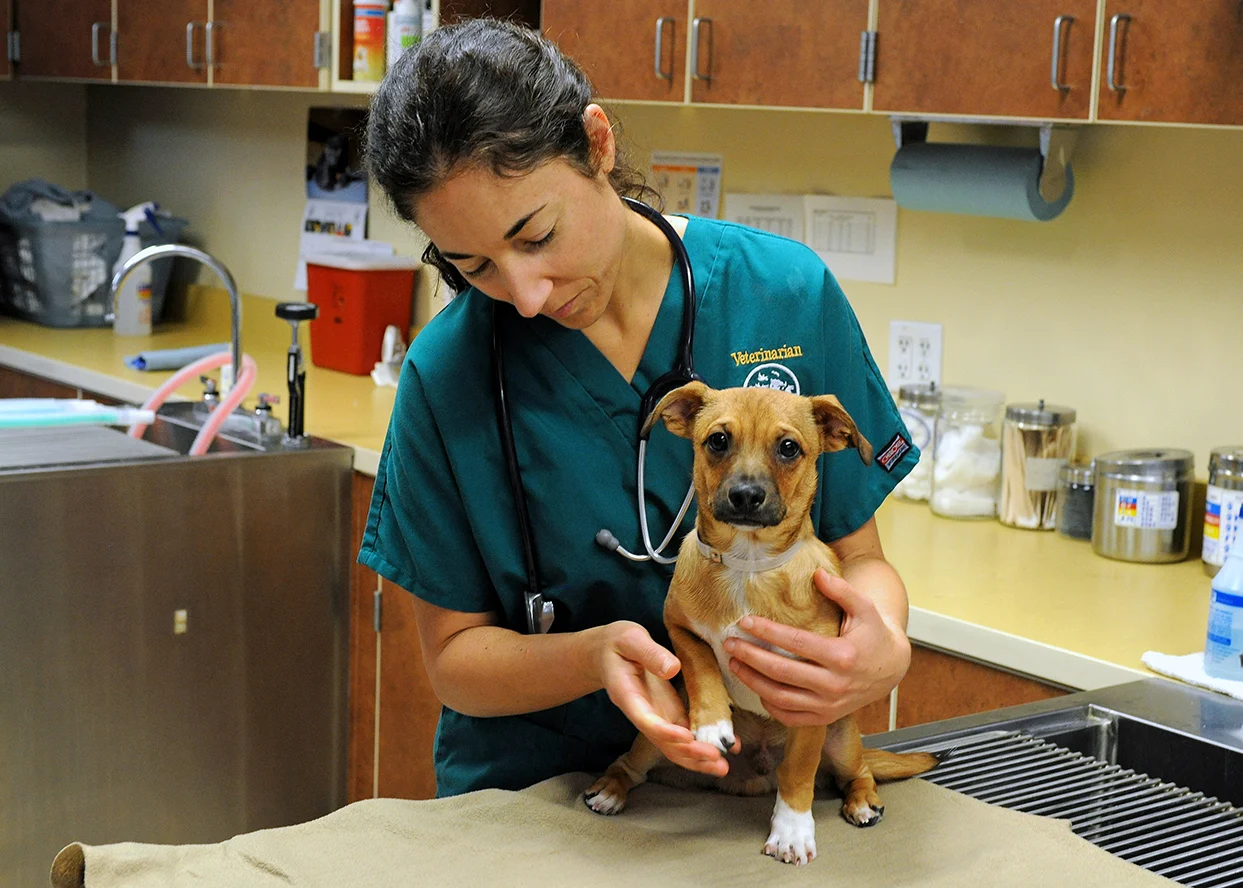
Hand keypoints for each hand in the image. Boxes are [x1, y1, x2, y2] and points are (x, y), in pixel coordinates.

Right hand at [596, 621, 733, 776]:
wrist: (608, 652)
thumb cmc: (618, 643)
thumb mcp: (630, 639)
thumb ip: (649, 653)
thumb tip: (672, 669)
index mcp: (628, 697)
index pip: (646, 721)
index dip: (665, 732)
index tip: (687, 737)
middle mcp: (643, 713)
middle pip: (663, 742)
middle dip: (689, 753)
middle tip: (716, 759)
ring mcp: (657, 715)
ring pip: (674, 745)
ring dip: (697, 758)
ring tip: (723, 766)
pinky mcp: (668, 711)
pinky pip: (684, 733)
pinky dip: (702, 743)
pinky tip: (724, 748)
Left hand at [722, 569, 910, 726]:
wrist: (890, 668)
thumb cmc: (873, 634)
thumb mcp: (864, 608)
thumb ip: (842, 590)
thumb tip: (817, 574)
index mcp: (843, 656)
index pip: (795, 643)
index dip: (767, 632)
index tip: (745, 622)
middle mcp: (834, 685)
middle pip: (781, 672)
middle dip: (750, 656)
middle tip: (729, 644)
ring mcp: (829, 705)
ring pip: (780, 697)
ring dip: (752, 681)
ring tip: (734, 664)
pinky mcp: (825, 717)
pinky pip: (790, 717)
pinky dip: (769, 704)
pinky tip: (756, 687)